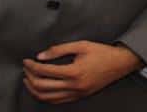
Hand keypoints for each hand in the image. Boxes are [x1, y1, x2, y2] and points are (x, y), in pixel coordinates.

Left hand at [22, 40, 141, 103]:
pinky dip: (46, 96)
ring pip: (48, 97)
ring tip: (29, 80)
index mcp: (74, 71)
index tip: (27, 61)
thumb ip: (59, 50)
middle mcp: (74, 86)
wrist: (120, 64)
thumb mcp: (81, 45)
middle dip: (30, 77)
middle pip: (43, 86)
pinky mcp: (79, 97)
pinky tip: (42, 89)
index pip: (45, 71)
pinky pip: (57, 101)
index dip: (32, 66)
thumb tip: (41, 56)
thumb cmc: (102, 53)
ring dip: (34, 89)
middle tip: (26, 69)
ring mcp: (77, 94)